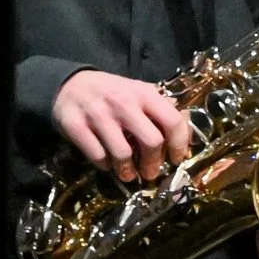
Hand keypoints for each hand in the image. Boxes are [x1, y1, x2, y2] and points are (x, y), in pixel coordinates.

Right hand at [51, 69, 191, 182]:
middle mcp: (124, 103)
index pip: (172, 121)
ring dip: (127, 170)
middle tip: (151, 173)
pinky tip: (107, 164)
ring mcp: (99, 115)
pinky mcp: (76, 127)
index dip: (179, 144)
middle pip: (151, 141)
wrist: (71, 84)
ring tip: (129, 174)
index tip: (177, 158)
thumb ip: (161, 107)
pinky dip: (104, 165)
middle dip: (154, 163)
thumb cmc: (114, 91)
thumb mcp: (140, 91)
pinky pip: (97, 156)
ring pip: (123, 154)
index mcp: (145, 94)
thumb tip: (186, 126)